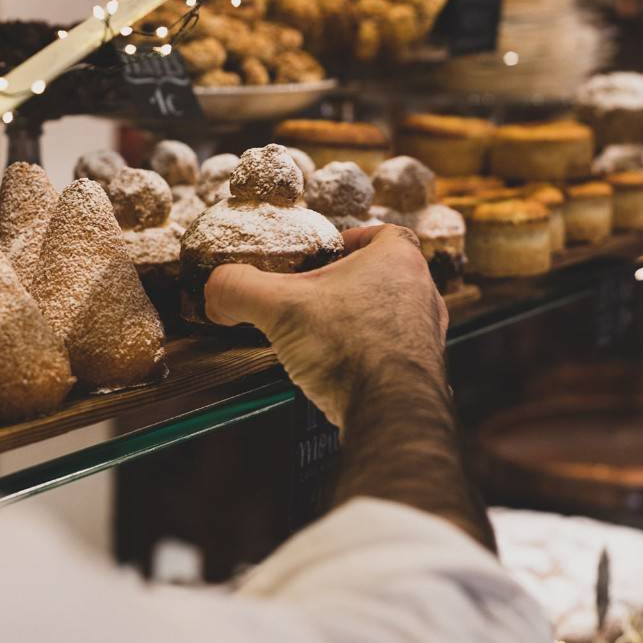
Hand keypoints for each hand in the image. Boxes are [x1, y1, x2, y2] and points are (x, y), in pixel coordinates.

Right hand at [204, 224, 447, 427]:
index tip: (331, 251)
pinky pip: (394, 351)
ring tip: (324, 334)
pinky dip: (369, 354)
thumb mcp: (278, 307)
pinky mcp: (424, 371)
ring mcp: (428, 334)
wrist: (390, 410)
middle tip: (316, 295)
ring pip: (391, 314)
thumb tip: (214, 290)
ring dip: (360, 319)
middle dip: (349, 283)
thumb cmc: (348, 346)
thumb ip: (240, 289)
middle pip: (385, 274)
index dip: (357, 238)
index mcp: (398, 259)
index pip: (384, 233)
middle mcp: (422, 292)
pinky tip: (340, 368)